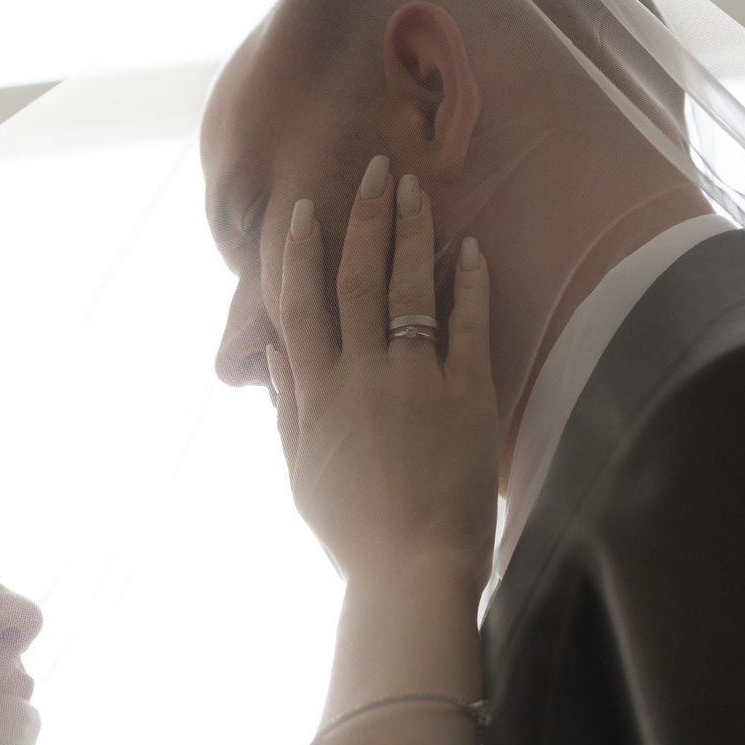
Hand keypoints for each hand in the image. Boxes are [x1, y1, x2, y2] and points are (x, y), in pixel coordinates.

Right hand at [270, 158, 494, 587]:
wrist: (410, 574)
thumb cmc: (355, 537)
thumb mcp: (302, 476)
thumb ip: (287, 412)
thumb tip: (272, 358)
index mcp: (316, 397)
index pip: (300, 307)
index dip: (301, 253)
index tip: (305, 210)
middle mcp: (359, 378)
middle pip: (355, 280)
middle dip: (363, 220)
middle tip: (374, 171)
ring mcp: (412, 384)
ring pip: (406, 291)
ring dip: (411, 234)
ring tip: (416, 189)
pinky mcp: (464, 399)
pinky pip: (466, 327)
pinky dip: (468, 284)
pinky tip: (472, 249)